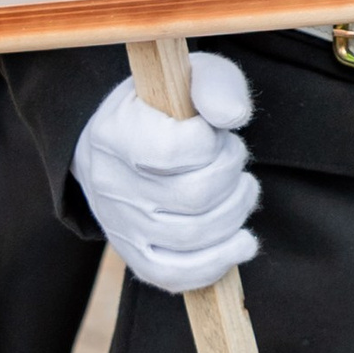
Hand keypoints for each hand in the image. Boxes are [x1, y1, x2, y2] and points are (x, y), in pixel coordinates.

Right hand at [73, 54, 258, 290]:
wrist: (118, 141)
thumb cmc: (162, 106)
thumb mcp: (188, 76)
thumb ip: (215, 84)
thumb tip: (233, 116)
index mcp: (115, 133)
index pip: (176, 150)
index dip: (212, 143)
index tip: (214, 131)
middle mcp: (110, 184)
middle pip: (194, 197)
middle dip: (232, 173)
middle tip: (233, 156)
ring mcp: (121, 225)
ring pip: (194, 236)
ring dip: (236, 211)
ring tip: (241, 187)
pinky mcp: (136, 255)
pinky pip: (176, 276)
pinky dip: (218, 262)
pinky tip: (242, 241)